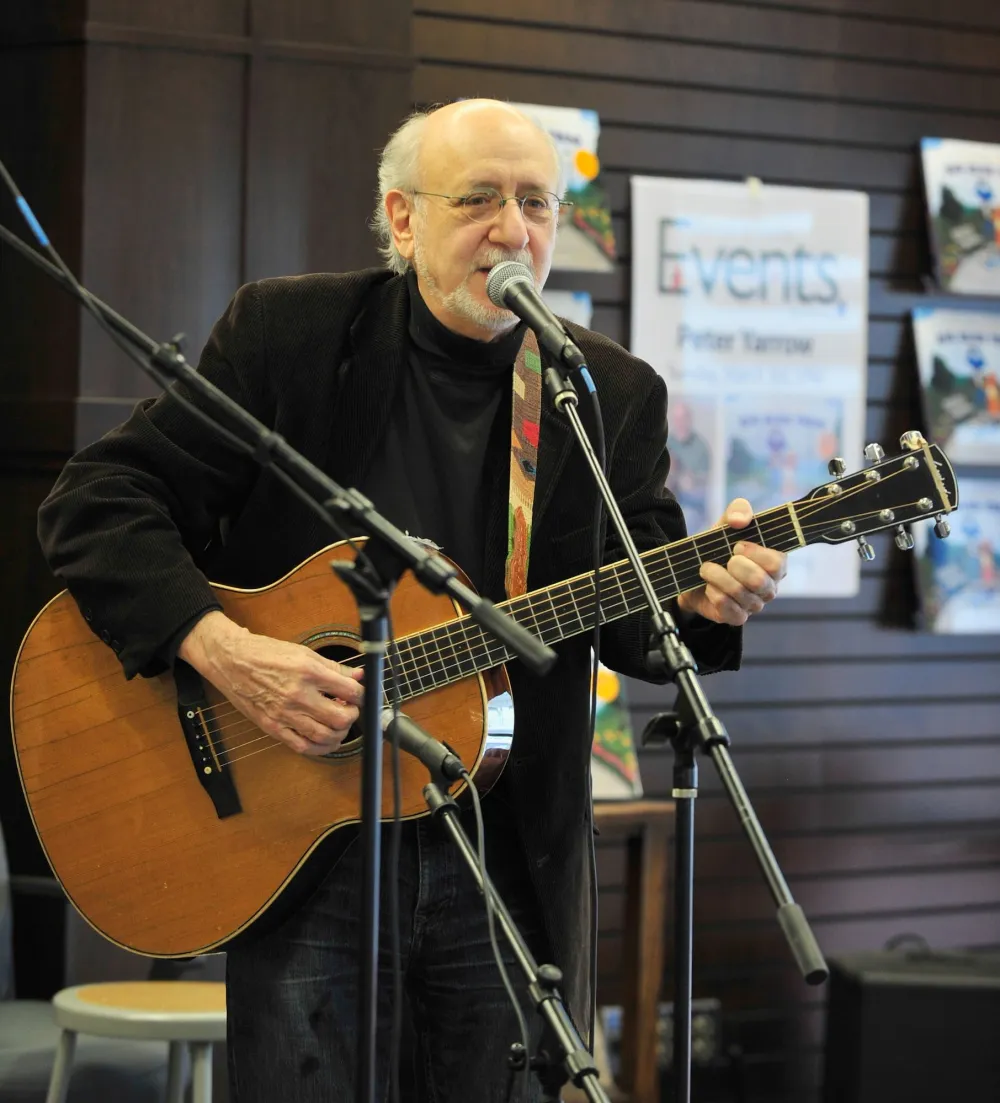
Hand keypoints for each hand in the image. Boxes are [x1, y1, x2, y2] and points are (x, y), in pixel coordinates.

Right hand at [178, 611, 363, 755]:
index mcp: (309, 671)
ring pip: (324, 736)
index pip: (350, 691)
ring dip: (339, 734)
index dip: (361, 695)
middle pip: (341, 718)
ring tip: (338, 724)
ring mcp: (284, 713)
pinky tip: (324, 740)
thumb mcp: (304, 653)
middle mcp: (298, 694)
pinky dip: (319, 747)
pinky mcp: (273, 727)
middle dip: (352, 715)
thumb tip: (358, 675)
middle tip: (349, 709)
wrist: (230, 660)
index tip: (359, 695)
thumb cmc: (265, 653)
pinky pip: (302, 746)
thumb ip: (334, 667)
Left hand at [675, 498, 786, 625]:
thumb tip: (739, 520)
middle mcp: (769, 586)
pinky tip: (709, 587)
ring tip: (706, 568)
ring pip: (740, 593)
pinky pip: (728, 609)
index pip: (777, 563)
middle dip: (735, 566)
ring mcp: (755, 604)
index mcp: (775, 563)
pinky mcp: (737, 617)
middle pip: (759, 581)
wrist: (693, 572)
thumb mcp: (727, 523)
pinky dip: (714, 594)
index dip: (756, 553)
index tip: (737, 545)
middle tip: (724, 559)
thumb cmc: (719, 547)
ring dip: (717, 577)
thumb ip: (738, 511)